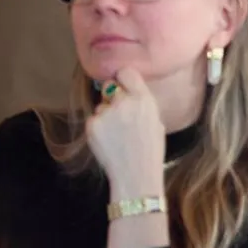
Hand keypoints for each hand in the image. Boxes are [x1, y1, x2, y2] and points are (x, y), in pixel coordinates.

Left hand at [86, 67, 165, 197]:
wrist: (136, 175)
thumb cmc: (150, 151)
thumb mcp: (155, 121)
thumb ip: (141, 103)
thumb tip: (128, 92)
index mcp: (144, 99)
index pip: (126, 72)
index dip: (123, 79)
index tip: (122, 86)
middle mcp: (124, 102)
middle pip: (109, 86)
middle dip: (112, 98)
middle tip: (119, 117)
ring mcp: (106, 113)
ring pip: (100, 106)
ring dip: (105, 116)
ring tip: (116, 136)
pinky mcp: (92, 124)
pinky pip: (93, 120)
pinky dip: (98, 129)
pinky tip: (108, 142)